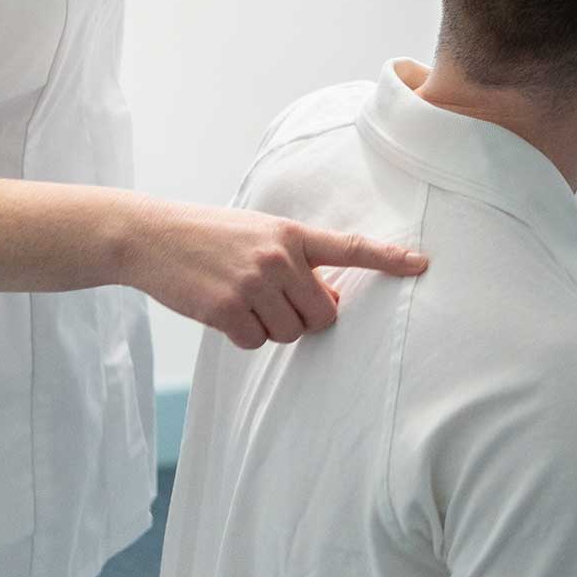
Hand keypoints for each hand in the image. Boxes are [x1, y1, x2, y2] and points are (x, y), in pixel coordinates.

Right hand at [128, 198, 426, 350]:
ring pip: (290, 333)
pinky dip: (244, 336)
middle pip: (324, 314)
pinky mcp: (227, 309)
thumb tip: (331, 303)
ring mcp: (254, 283)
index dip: (388, 259)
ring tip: (243, 299)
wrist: (154, 236)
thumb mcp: (261, 236)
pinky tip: (224, 311)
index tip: (422, 266)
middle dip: (306, 318)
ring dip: (271, 327)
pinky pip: (257, 343)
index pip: (350, 248)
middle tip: (275, 301)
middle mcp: (279, 256)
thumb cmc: (214, 238)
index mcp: (293, 233)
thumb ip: (299, 263)